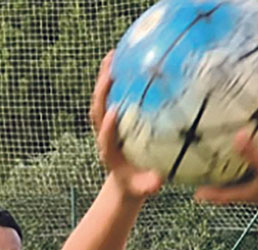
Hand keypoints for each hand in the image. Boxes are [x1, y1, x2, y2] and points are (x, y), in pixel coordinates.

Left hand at [90, 52, 162, 198]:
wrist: (125, 180)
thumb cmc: (137, 184)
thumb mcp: (143, 188)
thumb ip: (149, 185)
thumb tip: (160, 180)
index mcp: (109, 153)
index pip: (105, 138)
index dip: (108, 127)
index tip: (114, 112)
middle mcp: (104, 136)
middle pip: (97, 112)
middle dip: (101, 93)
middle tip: (110, 72)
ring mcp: (105, 125)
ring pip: (100, 100)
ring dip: (103, 78)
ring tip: (112, 55)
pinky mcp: (111, 118)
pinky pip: (110, 95)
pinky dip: (113, 77)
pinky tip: (124, 58)